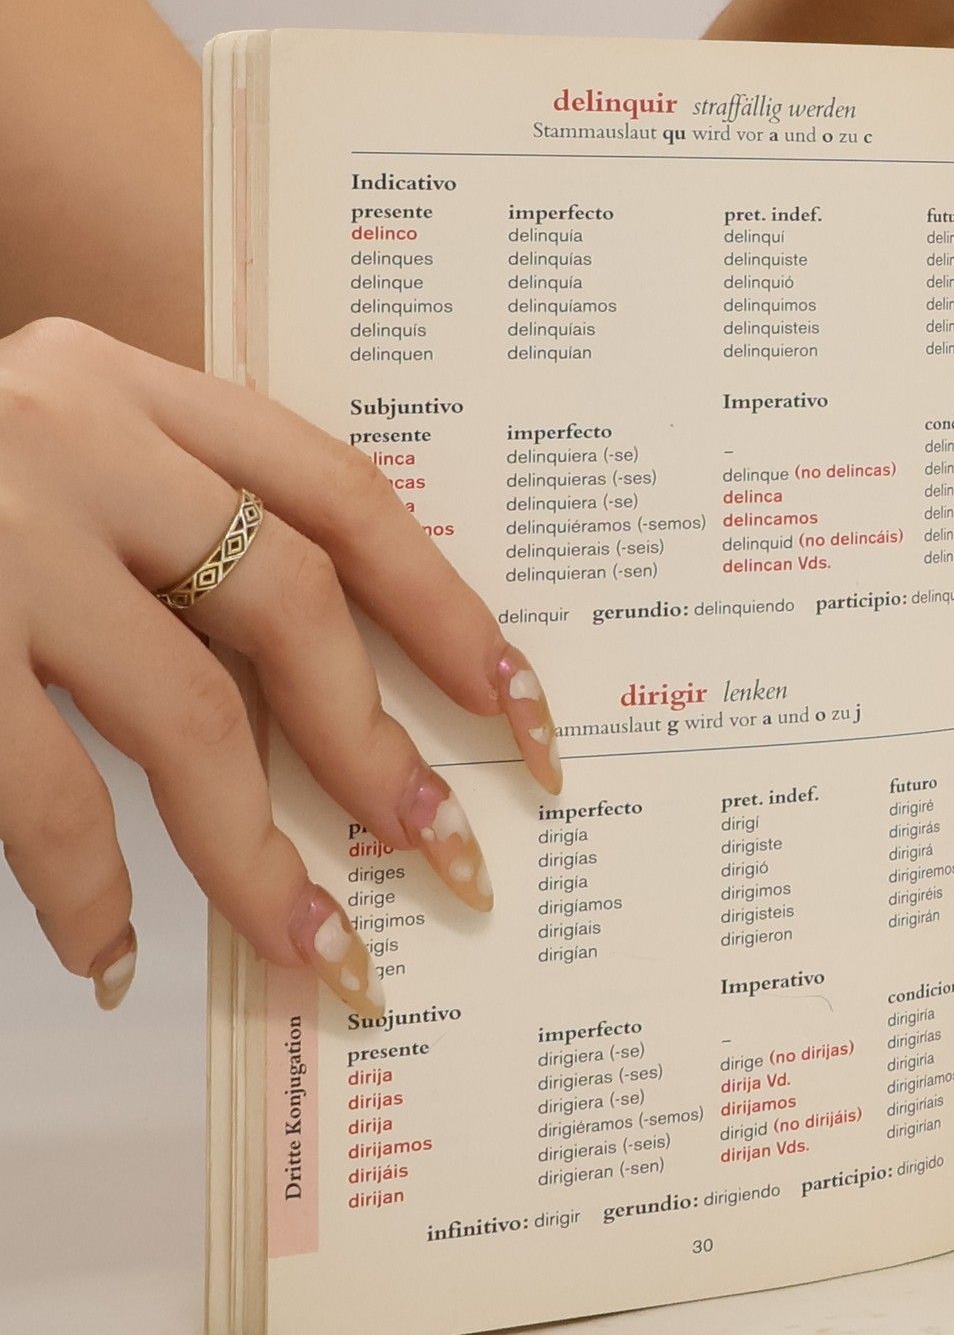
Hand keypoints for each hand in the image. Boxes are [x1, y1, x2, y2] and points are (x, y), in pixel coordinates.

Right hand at [0, 319, 562, 1012]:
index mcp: (127, 382)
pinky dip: (88, 889)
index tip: (524, 711)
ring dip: (262, 855)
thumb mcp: (46, 445)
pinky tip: (119, 952)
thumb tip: (324, 689)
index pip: (344, 496)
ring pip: (188, 719)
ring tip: (320, 948)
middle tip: (448, 861)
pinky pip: (41, 793)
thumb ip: (166, 522)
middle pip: (291, 609)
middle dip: (381, 753)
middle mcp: (68, 432)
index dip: (451, 611)